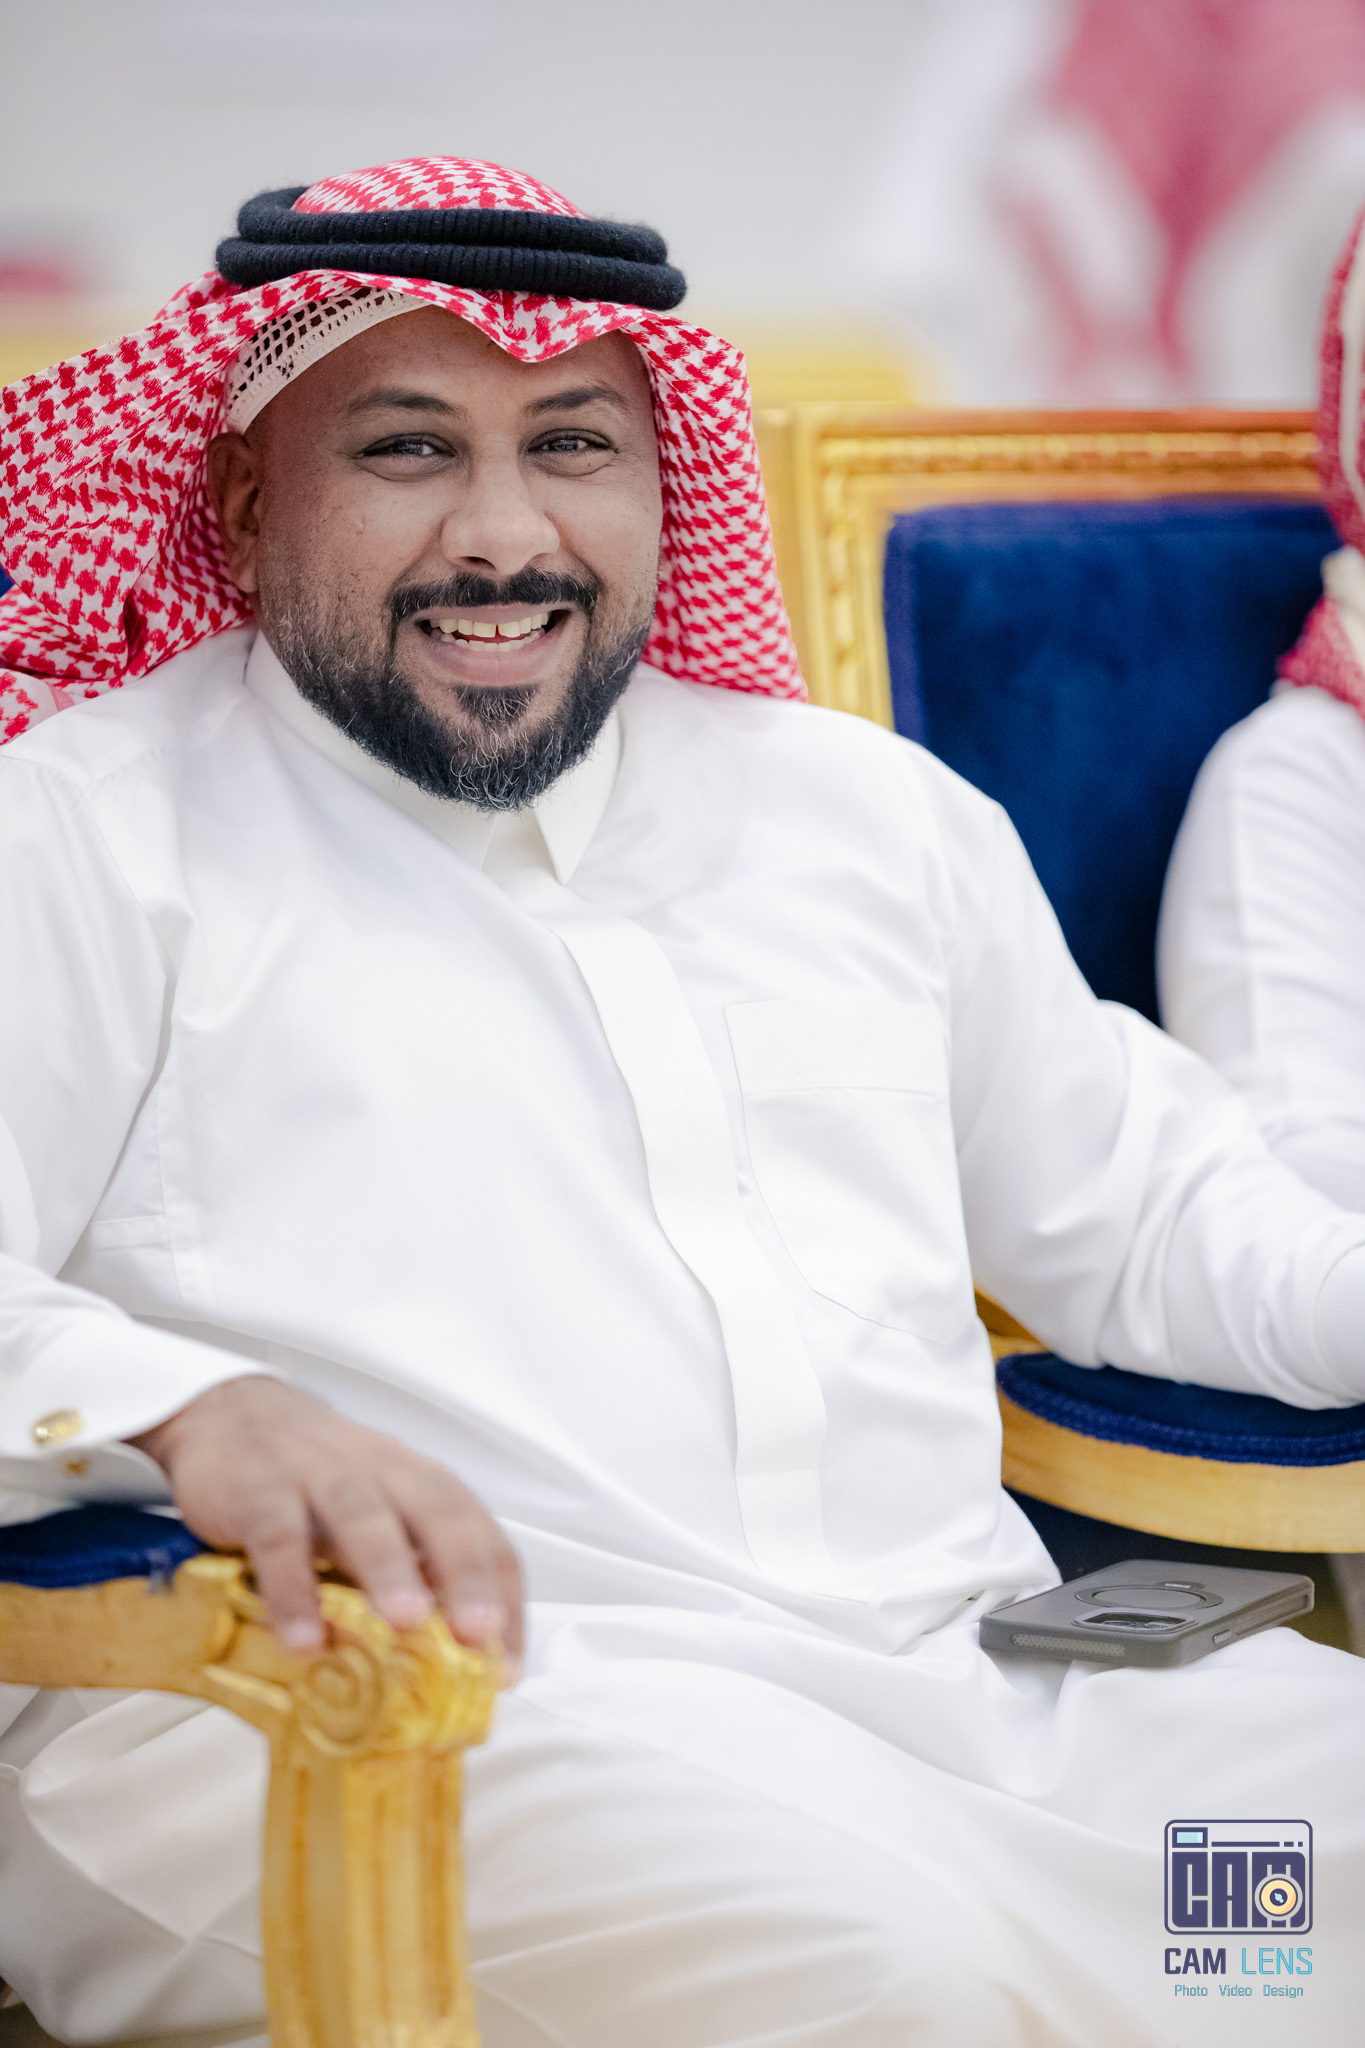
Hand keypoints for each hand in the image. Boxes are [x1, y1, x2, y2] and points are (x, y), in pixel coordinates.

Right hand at [130, 1375, 522, 1678]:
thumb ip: (409, 1575)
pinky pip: (280, 1536)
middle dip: (465, 1574)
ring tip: (405, 1624)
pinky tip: (303, 1639)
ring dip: (389, 1567)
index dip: (502, 1599)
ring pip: (364, 1514)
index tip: (506, 1668)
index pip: (484, 1536)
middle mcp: (385, 1474)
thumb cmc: (320, 1481)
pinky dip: (293, 1589)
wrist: (232, 1418)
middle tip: (478, 1633)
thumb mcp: (378, 1518)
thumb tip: (446, 1666)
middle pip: (440, 1515)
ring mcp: (322, 1476)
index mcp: (424, 1485)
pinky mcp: (261, 1490)